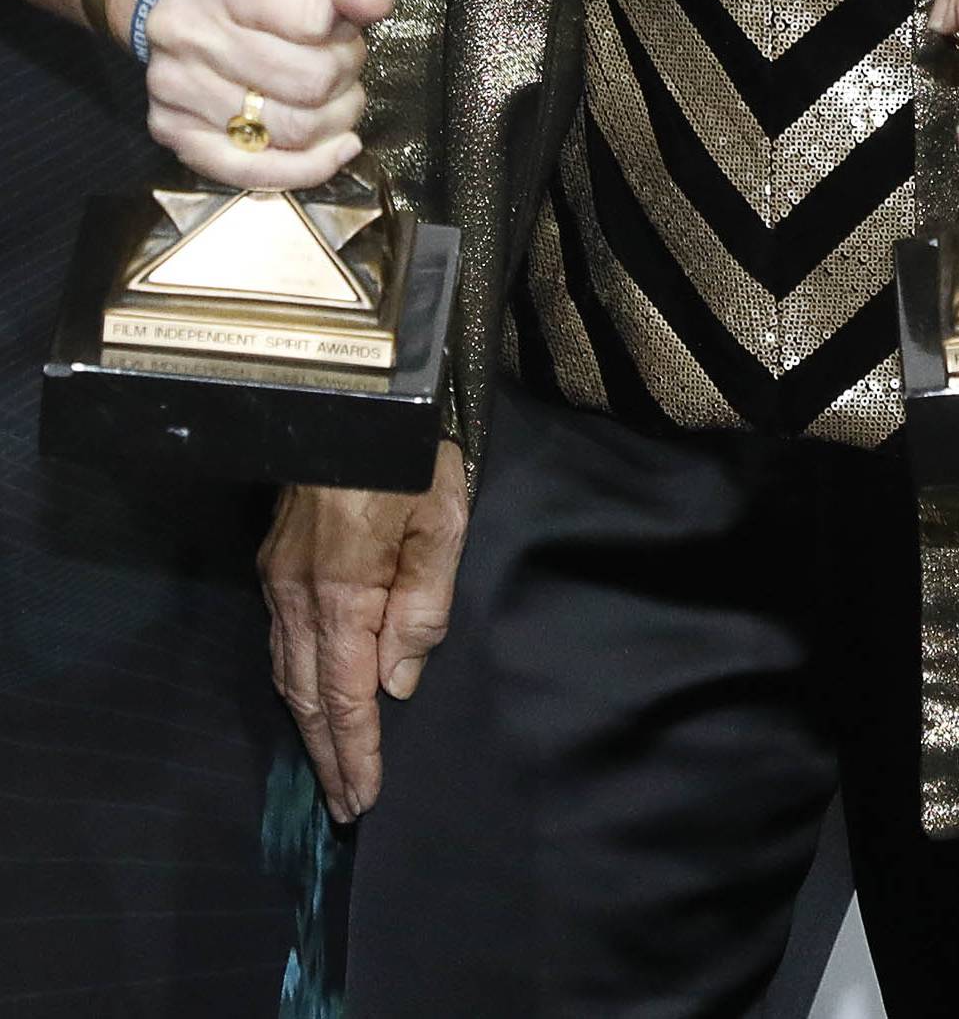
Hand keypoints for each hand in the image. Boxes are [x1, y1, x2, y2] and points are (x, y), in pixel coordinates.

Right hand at [133, 0, 392, 188]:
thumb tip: (373, 7)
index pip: (312, 14)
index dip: (348, 22)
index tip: (347, 14)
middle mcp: (183, 28)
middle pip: (309, 81)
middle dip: (346, 70)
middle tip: (343, 52)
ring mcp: (173, 85)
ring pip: (291, 131)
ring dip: (335, 116)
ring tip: (334, 90)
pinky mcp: (172, 130)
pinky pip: (253, 172)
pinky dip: (308, 166)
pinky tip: (334, 144)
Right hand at [260, 440, 468, 819]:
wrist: (348, 398)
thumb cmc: (406, 458)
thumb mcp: (440, 524)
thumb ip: (423, 606)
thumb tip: (397, 682)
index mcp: (343, 595)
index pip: (345, 698)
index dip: (355, 752)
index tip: (363, 799)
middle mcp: (297, 598)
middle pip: (307, 698)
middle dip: (326, 756)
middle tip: (343, 806)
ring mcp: (277, 580)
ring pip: (287, 673)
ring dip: (308, 725)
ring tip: (328, 766)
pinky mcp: (272, 562)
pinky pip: (280, 642)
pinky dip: (295, 682)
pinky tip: (310, 695)